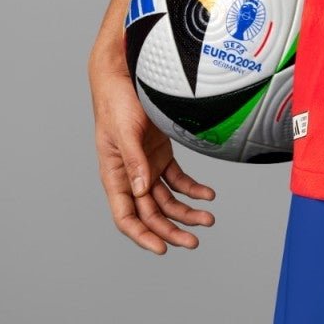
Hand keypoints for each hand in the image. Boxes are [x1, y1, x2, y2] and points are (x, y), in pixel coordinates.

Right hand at [88, 61, 216, 253]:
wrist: (125, 74)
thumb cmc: (116, 102)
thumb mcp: (124, 132)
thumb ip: (133, 162)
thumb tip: (140, 192)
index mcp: (115, 175)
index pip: (126, 217)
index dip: (143, 236)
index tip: (162, 249)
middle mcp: (131, 176)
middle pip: (151, 214)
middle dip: (171, 230)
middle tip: (194, 242)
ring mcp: (146, 166)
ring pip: (166, 200)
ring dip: (186, 212)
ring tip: (208, 220)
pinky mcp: (160, 154)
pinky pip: (177, 179)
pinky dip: (192, 189)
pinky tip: (208, 194)